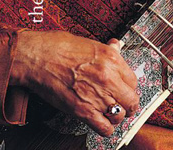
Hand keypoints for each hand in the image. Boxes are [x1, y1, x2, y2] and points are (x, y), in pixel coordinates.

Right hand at [10, 30, 138, 136]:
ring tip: (110, 113)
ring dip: (116, 116)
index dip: (129, 87)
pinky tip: (102, 123)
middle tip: (124, 105)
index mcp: (113, 59)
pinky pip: (104, 128)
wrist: (38, 58)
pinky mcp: (82, 111)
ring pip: (119, 116)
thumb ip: (108, 50)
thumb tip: (116, 46)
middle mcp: (108, 78)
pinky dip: (105, 129)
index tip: (125, 89)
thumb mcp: (91, 43)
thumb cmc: (60, 48)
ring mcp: (97, 95)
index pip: (134, 80)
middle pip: (132, 100)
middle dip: (129, 104)